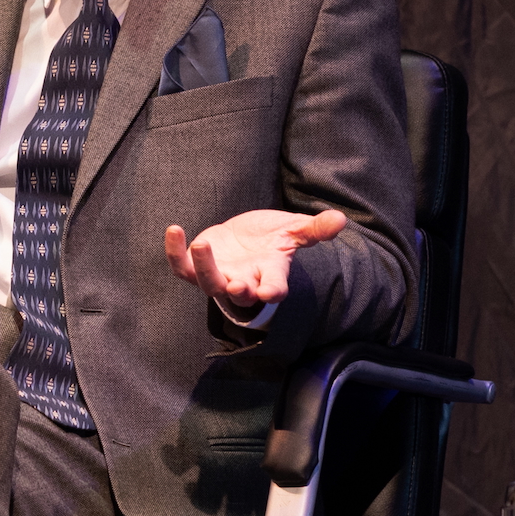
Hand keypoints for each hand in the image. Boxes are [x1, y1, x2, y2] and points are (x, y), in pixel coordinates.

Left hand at [163, 208, 349, 313]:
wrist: (244, 239)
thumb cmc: (271, 238)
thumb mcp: (294, 230)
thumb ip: (315, 228)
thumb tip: (340, 220)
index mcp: (270, 274)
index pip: (274, 288)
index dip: (273, 291)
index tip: (272, 293)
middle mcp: (243, 281)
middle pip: (240, 295)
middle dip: (238, 292)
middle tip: (237, 286)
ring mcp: (218, 276)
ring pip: (208, 282)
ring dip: (204, 267)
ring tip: (202, 244)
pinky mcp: (194, 266)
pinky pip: (180, 265)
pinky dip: (174, 251)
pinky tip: (174, 229)